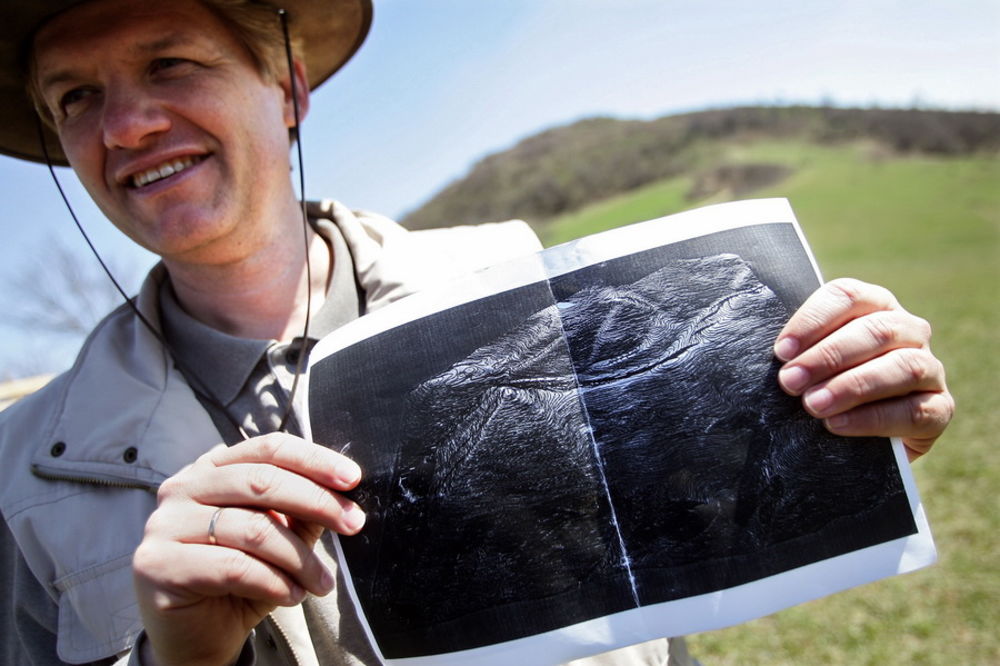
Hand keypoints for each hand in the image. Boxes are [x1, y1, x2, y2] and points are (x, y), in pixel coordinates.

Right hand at [132, 433, 364, 665]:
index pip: (267, 449)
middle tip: (354, 523)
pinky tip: (292, 595)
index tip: (352, 479)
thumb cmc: (240, 580)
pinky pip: (231, 566)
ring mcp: (164, 525)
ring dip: (299, 558)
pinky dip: (272, 581)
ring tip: (322, 582)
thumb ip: (300, 511)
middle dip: (316, 500)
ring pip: (251, 528)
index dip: (313, 459)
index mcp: (211, 469)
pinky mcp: (156, 565)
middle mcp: (182, 488)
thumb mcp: (278, 538)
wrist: (197, 638)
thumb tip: (342, 491)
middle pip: (261, 481)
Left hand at [773, 278, 953, 460]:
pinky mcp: (939, 408)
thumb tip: (774, 356)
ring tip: (813, 405)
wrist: (862, 438)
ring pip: (902, 367)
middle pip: (875, 330)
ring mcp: (930, 368)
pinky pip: (914, 411)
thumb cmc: (825, 386)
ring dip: (852, 386)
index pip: (847, 296)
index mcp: (874, 305)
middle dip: (827, 356)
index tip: (781, 351)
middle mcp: (908, 330)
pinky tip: (838, 425)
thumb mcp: (810, 363)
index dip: (813, 320)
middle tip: (790, 381)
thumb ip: (798, 351)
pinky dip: (873, 418)